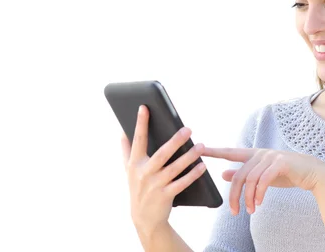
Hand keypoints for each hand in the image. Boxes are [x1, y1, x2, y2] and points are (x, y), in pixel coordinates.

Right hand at [120, 105, 207, 234]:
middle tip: (188, 128)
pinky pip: (182, 183)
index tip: (144, 107)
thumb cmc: (138, 187)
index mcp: (134, 164)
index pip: (138, 140)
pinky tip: (202, 166)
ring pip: (175, 168)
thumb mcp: (128, 170)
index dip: (140, 123)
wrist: (143, 218)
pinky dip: (193, 174)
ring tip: (200, 145)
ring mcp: (155, 185)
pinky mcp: (165, 196)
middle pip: (162, 154)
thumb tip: (122, 131)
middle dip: (175, 140)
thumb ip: (126, 151)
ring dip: (189, 156)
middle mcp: (143, 173)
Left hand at [202, 147, 324, 214]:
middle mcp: (261, 153)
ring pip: (250, 179)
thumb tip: (223, 173)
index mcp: (254, 154)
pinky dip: (259, 194)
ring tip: (250, 211)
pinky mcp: (281, 163)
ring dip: (248, 198)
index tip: (200, 150)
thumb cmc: (287, 173)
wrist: (313, 173)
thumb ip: (244, 173)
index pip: (230, 152)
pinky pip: (264, 180)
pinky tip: (259, 203)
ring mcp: (271, 157)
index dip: (215, 151)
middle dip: (234, 195)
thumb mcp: (262, 174)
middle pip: (239, 174)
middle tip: (233, 211)